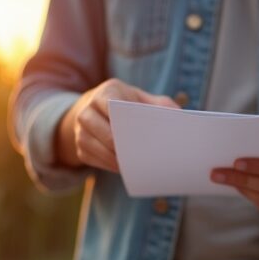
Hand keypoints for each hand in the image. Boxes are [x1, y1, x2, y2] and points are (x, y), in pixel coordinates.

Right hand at [57, 78, 179, 171]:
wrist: (98, 110)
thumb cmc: (127, 105)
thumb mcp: (142, 99)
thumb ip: (161, 105)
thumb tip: (179, 118)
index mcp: (106, 92)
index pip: (109, 103)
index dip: (121, 118)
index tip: (136, 131)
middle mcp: (88, 108)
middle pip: (98, 126)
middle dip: (115, 141)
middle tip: (134, 153)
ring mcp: (80, 128)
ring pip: (90, 144)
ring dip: (109, 156)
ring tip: (129, 165)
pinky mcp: (79, 146)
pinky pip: (89, 157)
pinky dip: (104, 164)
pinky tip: (120, 168)